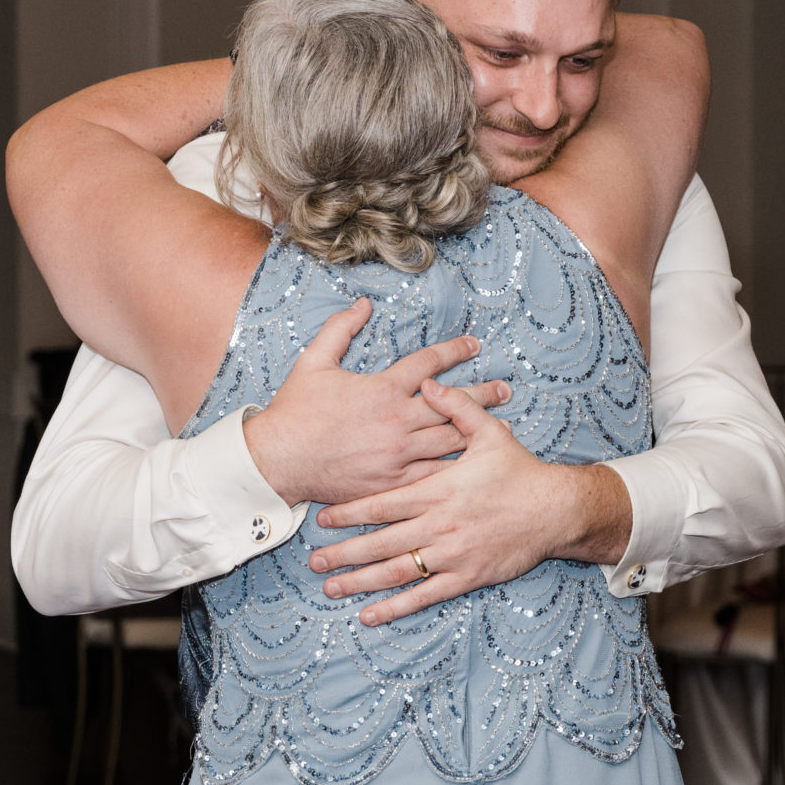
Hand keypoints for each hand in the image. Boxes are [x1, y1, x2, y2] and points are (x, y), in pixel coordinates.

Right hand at [240, 300, 510, 507]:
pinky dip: (457, 468)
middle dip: (482, 393)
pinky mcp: (393, 482)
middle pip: (452, 403)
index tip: (474, 344)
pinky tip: (475, 464)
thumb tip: (363, 303)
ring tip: (503, 426)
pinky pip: (434, 474)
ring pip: (450, 439)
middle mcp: (397, 420)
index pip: (429, 363)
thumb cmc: (294, 412)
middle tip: (505, 388)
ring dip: (478, 430)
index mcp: (382, 389)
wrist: (278, 461)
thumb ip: (340, 329)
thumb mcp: (313, 362)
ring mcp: (398, 454)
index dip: (455, 350)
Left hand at [308, 381, 629, 624]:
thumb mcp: (489, 433)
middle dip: (345, 552)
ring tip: (330, 587)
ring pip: (398, 572)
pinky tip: (370, 615)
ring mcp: (452, 554)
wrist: (555, 509)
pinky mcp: (467, 577)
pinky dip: (396, 607)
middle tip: (314, 560)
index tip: (323, 519)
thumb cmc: (520, 471)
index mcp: (439, 490)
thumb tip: (427, 383)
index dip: (350, 513)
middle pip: (381, 542)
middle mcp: (440, 525)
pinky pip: (425, 596)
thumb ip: (455, 408)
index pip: (384, 504)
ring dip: (361, 582)